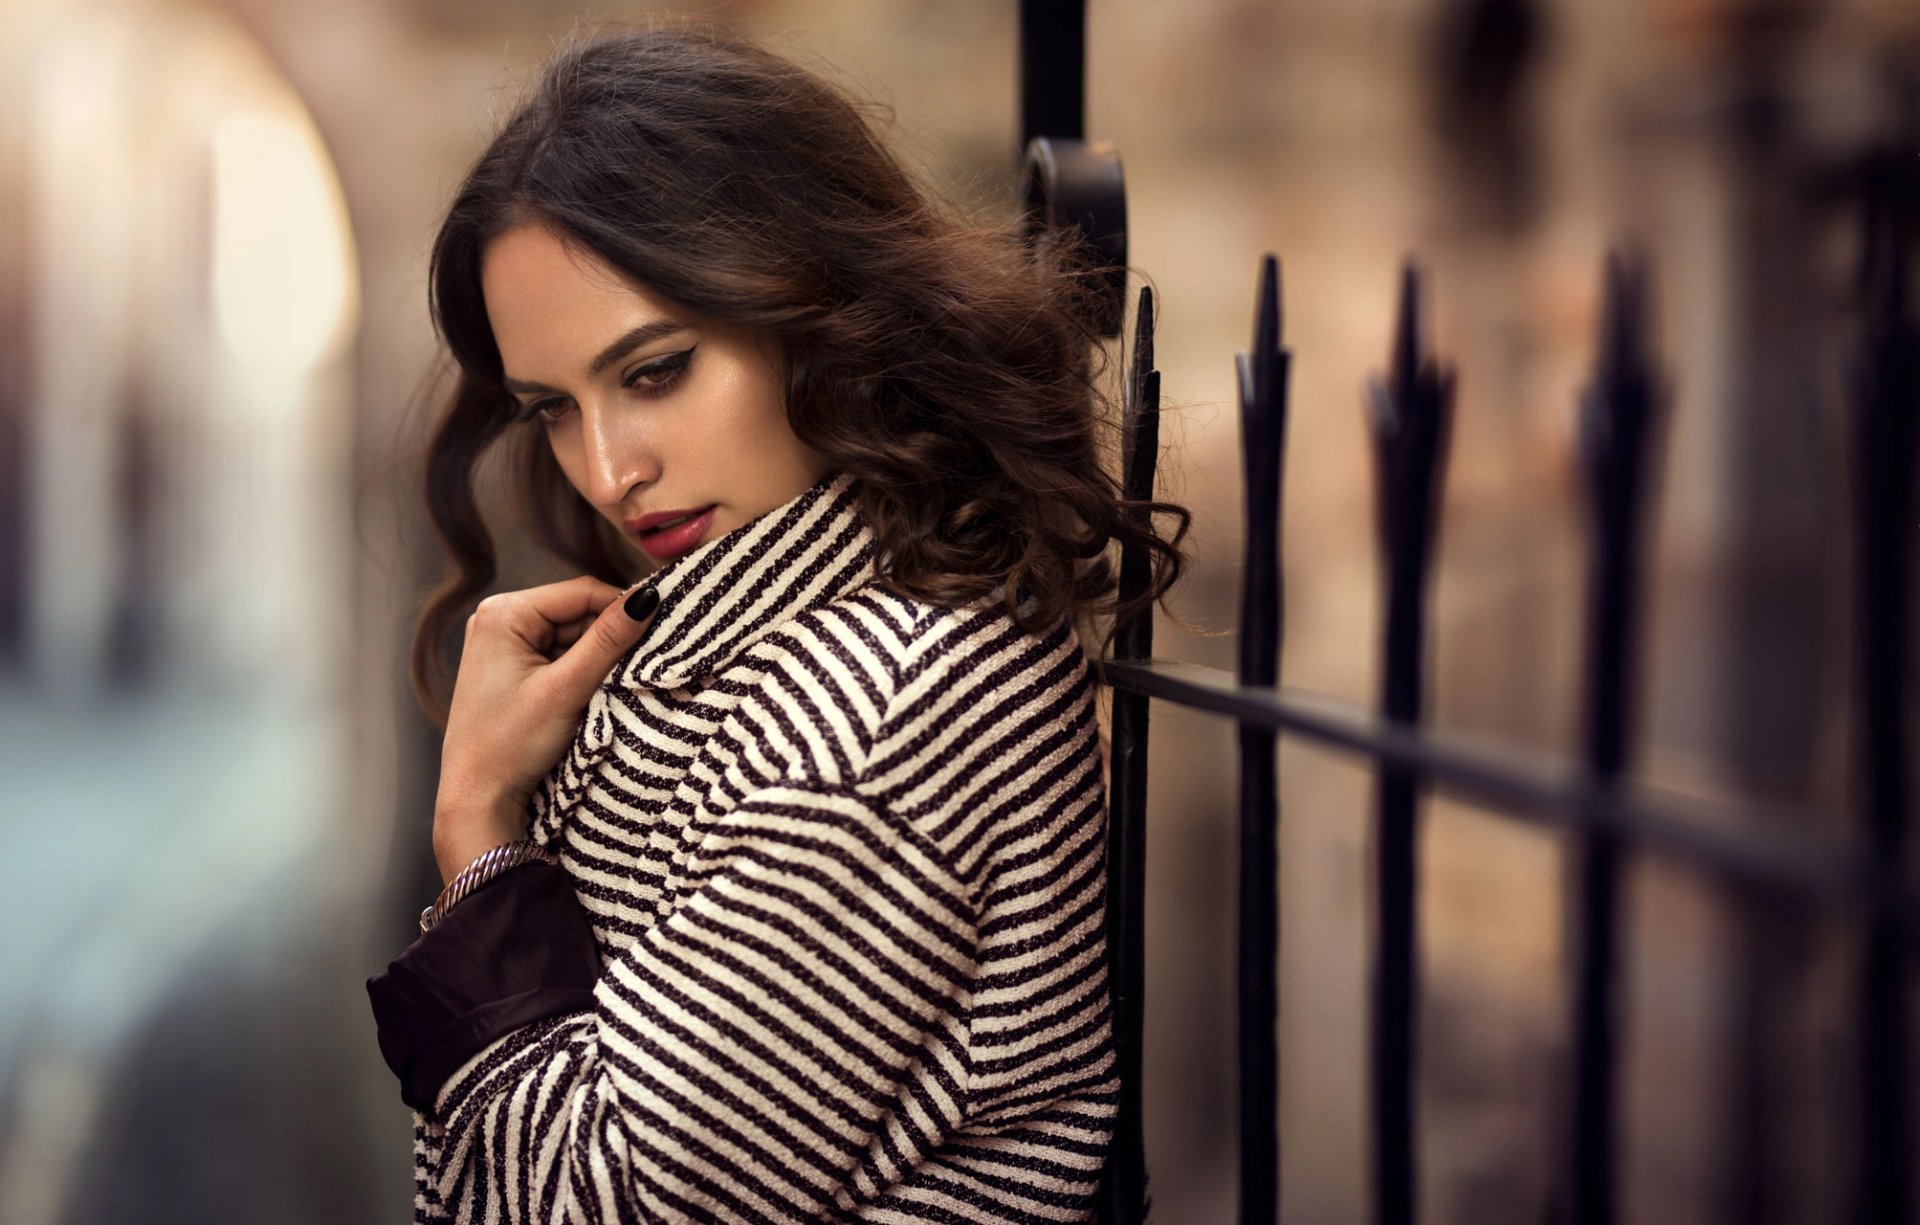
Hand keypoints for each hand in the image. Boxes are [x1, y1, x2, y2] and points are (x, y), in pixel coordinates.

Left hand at [433, 576, 659, 882]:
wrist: (477, 797)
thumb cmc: (511, 743)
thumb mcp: (566, 689)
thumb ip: (608, 640)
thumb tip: (649, 596)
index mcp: (503, 613)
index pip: (581, 592)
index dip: (623, 608)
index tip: (665, 626)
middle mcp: (498, 618)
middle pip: (576, 613)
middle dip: (609, 637)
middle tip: (643, 662)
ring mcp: (502, 644)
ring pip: (571, 636)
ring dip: (598, 656)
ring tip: (618, 683)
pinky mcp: (510, 668)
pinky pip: (559, 656)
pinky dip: (582, 670)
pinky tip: (594, 691)